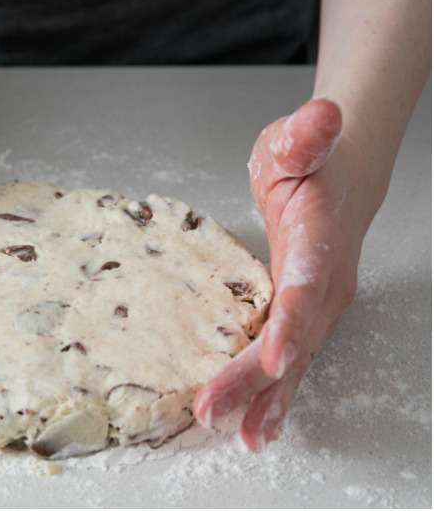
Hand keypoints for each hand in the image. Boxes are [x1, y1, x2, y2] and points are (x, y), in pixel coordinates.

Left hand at [193, 97, 370, 448]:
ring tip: (243, 438)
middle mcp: (325, 282)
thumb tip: (323, 115)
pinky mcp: (304, 316)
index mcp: (320, 240)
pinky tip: (254, 428)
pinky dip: (273, 396)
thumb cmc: (311, 158)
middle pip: (292, 338)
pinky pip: (289, 361)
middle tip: (213, 409)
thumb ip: (306, 134)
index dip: (291, 323)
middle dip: (254, 378)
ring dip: (265, 400)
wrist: (341, 173)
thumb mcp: (297, 139)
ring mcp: (318, 304)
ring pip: (293, 360)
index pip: (307, 286)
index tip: (272, 356)